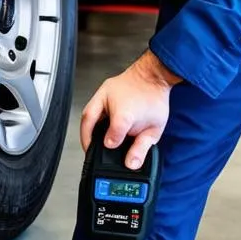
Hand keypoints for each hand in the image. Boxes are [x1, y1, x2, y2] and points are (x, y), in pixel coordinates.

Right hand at [80, 51, 181, 169]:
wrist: (154, 76)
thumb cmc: (154, 98)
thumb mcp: (154, 128)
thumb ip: (142, 147)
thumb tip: (131, 163)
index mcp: (126, 109)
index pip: (116, 127)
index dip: (112, 141)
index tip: (111, 148)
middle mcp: (111, 98)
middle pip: (90, 118)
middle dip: (86, 138)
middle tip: (88, 151)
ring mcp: (105, 92)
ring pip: (88, 113)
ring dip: (86, 129)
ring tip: (90, 143)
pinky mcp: (103, 90)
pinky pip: (91, 107)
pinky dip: (91, 121)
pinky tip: (96, 130)